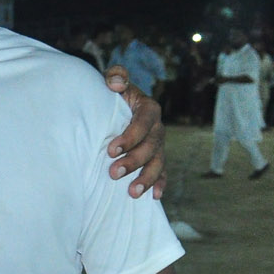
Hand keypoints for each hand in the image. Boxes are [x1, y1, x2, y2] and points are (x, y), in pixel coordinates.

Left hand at [102, 67, 166, 199]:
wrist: (117, 106)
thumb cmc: (113, 94)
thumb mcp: (113, 81)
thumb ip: (116, 76)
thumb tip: (116, 83)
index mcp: (149, 109)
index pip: (143, 124)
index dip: (129, 137)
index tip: (110, 150)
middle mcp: (157, 128)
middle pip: (150, 147)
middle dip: (133, 162)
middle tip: (113, 173)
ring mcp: (158, 145)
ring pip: (158, 163)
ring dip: (146, 178)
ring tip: (132, 193)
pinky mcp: (156, 158)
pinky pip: (162, 173)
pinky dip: (160, 184)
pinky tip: (154, 197)